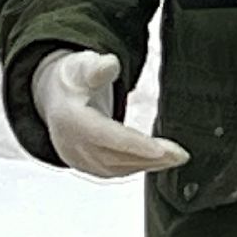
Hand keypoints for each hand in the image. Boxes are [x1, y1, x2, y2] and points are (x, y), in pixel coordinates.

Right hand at [32, 50, 188, 178]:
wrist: (56, 98)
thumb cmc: (74, 80)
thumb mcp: (82, 65)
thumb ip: (97, 67)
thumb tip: (110, 65)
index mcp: (71, 120)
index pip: (106, 136)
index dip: (134, 144)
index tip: (160, 149)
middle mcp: (72, 144)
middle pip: (114, 157)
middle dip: (149, 158)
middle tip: (180, 155)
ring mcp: (78, 158)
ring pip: (116, 168)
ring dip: (147, 165)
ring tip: (176, 158)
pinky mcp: (87, 165)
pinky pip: (114, 171)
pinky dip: (137, 167)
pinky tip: (159, 162)